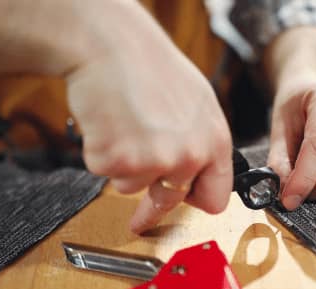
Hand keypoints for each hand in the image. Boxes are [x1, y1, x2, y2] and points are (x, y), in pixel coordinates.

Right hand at [66, 2, 232, 233]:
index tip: (185, 204)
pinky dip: (100, 152)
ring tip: (123, 125)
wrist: (109, 45)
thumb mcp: (197, 103)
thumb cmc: (149, 66)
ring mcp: (154, 161)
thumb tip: (198, 171)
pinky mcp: (117, 162)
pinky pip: (104, 172)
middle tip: (140, 217)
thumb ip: (201, 141)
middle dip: (153, 206)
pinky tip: (107, 123)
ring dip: (123, 165)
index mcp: (215, 142)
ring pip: (132, 186)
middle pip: (170, 201)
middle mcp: (189, 156)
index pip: (216, 198)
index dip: (197, 201)